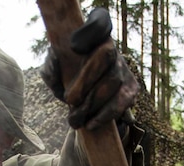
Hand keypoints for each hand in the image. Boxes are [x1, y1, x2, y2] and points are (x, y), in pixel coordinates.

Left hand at [39, 8, 138, 129]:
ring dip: (94, 103)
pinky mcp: (131, 88)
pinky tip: (92, 124)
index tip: (75, 45)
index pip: (99, 23)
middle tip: (70, 100)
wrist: (83, 99)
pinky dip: (106, 115)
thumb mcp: (54, 73)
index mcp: (92, 37)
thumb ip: (52, 70)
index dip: (91, 30)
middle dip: (87, 80)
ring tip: (77, 120)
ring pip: (114, 81)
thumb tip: (58, 70)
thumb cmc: (65, 79)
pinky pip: (123, 101)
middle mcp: (111, 47)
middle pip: (105, 56)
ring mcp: (123, 67)